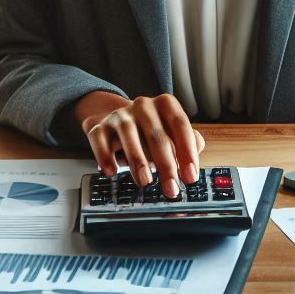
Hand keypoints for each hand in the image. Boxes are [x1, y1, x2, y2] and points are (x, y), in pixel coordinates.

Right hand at [74, 91, 205, 197]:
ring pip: (129, 135)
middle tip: (171, 189)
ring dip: (138, 161)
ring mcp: (120, 115)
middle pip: (156, 135)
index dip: (187, 151)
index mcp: (165, 104)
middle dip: (166, 166)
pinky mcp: (99, 127)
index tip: (191, 176)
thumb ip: (189, 142)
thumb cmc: (150, 131)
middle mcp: (143, 105)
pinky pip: (101, 141)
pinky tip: (112, 171)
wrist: (115, 121)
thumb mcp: (172, 132)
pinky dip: (105, 157)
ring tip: (146, 181)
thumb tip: (194, 159)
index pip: (180, 125)